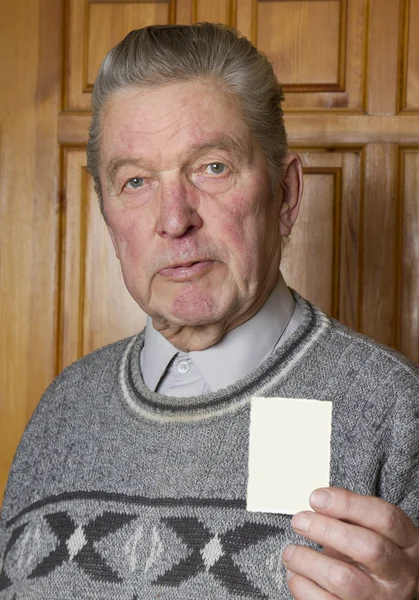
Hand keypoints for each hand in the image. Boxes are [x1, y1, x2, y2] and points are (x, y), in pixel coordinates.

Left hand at [282, 487, 418, 598]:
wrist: (385, 594)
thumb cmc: (373, 557)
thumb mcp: (372, 531)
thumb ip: (350, 515)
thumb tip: (320, 502)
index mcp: (406, 543)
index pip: (384, 518)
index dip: (348, 504)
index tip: (317, 498)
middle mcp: (399, 573)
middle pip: (369, 548)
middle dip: (327, 530)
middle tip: (300, 521)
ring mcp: (381, 599)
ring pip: (344, 579)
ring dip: (309, 561)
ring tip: (291, 552)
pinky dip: (303, 587)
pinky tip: (295, 574)